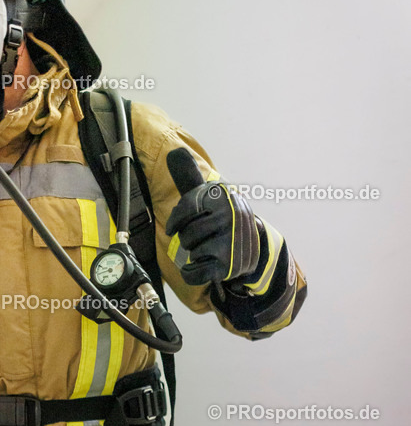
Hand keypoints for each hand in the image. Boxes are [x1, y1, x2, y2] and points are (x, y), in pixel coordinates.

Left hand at [165, 147, 260, 285]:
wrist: (251, 248)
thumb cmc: (221, 220)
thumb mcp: (208, 197)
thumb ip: (190, 178)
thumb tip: (175, 151)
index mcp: (224, 198)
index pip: (186, 209)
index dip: (176, 221)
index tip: (174, 228)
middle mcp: (231, 216)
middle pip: (187, 234)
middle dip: (189, 239)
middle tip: (204, 238)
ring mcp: (231, 242)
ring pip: (191, 251)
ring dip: (195, 253)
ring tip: (209, 248)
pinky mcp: (228, 266)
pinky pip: (193, 273)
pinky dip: (191, 273)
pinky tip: (202, 266)